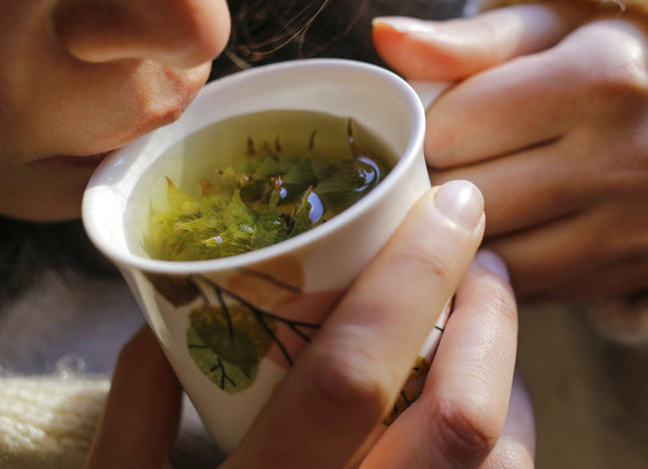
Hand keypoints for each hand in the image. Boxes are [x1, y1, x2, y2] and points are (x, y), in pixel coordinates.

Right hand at [84, 181, 533, 467]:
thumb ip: (135, 417)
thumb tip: (160, 323)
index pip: (355, 371)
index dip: (413, 275)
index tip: (452, 204)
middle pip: (464, 414)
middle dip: (492, 314)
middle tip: (482, 256)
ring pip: (507, 462)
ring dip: (512, 376)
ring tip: (487, 325)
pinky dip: (511, 438)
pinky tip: (487, 408)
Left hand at [374, 0, 647, 301]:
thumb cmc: (619, 59)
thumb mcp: (553, 27)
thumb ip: (470, 39)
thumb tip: (387, 38)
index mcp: (602, 77)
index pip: (454, 128)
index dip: (421, 134)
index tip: (424, 132)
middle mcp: (628, 157)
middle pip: (470, 202)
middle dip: (431, 192)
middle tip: (428, 176)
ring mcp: (640, 225)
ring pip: (498, 260)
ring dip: (460, 243)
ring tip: (457, 210)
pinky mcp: (641, 270)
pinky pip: (537, 291)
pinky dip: (503, 271)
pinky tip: (502, 239)